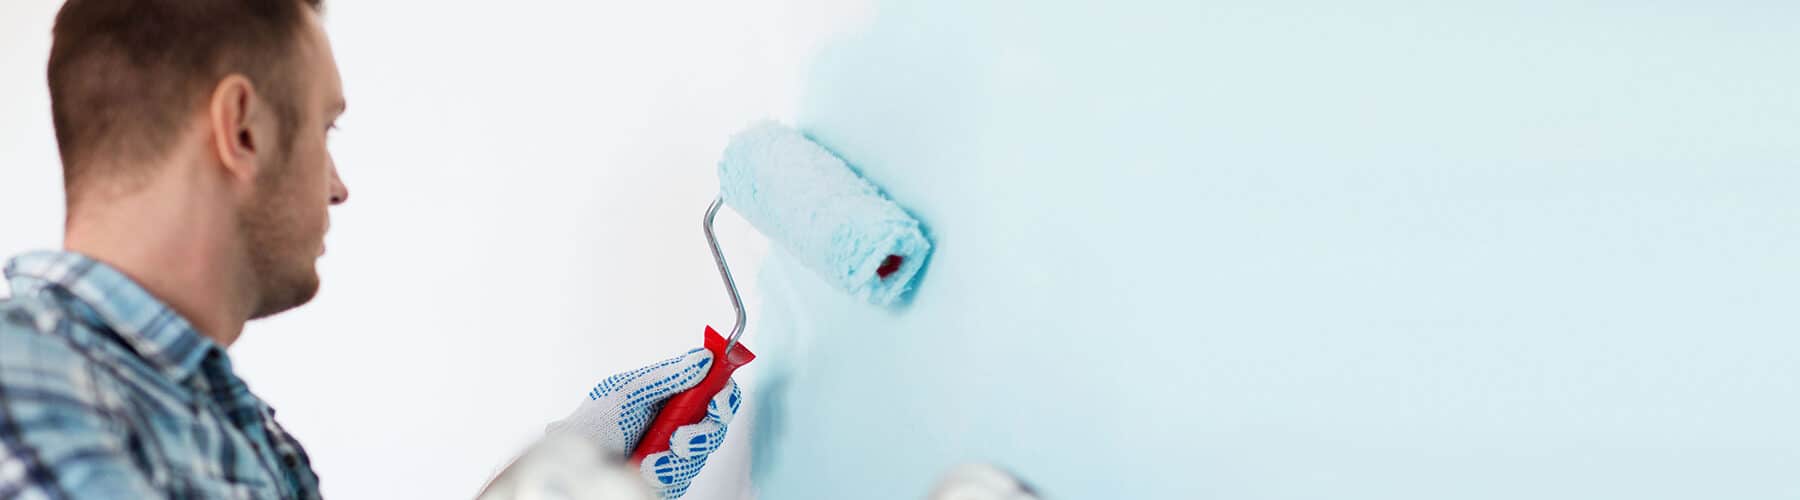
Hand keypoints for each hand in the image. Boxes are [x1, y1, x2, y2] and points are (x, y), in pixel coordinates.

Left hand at [546, 349, 741, 498]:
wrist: (571, 461)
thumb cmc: (592, 423)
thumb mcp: (628, 391)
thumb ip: (668, 376)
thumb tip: (703, 358)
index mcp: (672, 396)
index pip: (713, 391)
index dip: (724, 395)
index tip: (717, 400)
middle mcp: (677, 423)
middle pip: (715, 426)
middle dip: (703, 433)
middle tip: (680, 437)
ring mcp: (673, 451)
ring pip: (701, 455)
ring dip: (679, 458)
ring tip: (651, 459)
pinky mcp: (669, 477)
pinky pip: (684, 478)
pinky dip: (667, 475)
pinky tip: (648, 470)